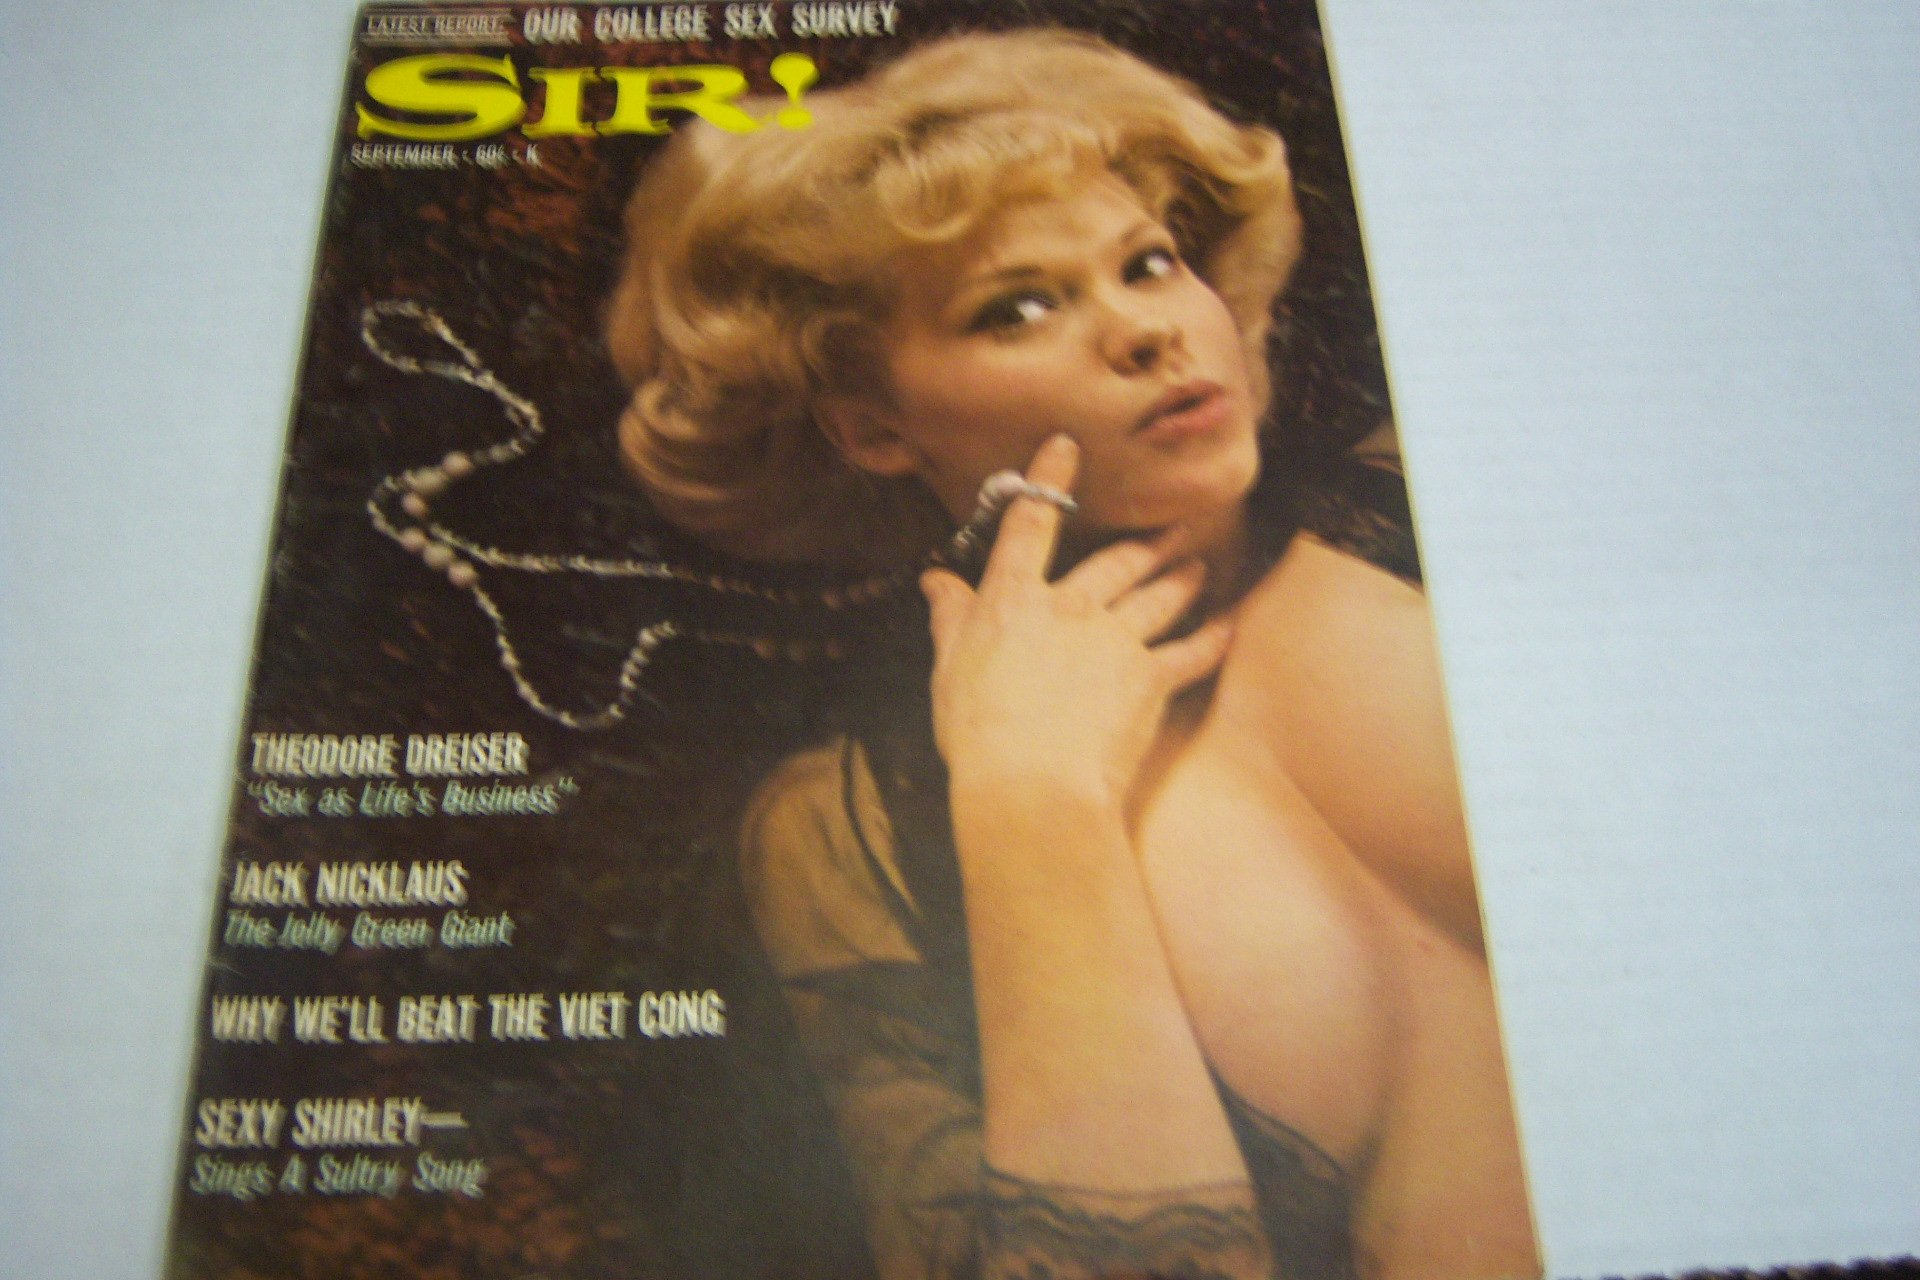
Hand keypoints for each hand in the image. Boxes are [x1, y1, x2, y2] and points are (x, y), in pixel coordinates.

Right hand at [920, 435, 1232, 807]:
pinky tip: (1228, 625)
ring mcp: (1115, 640)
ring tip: (1197, 564)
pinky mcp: (1149, 679)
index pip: (1031, 526)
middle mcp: (1070, 606)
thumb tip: (936, 581)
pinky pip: (1190, 652)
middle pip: (1115, 561)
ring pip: (1157, 596)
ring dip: (1180, 577)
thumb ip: (951, 617)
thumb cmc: (978, 730)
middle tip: (1173, 526)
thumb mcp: (949, 667)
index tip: (1065, 447)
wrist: (1031, 782)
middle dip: (1147, 541)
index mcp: (1013, 599)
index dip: (1047, 482)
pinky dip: (1212, 638)